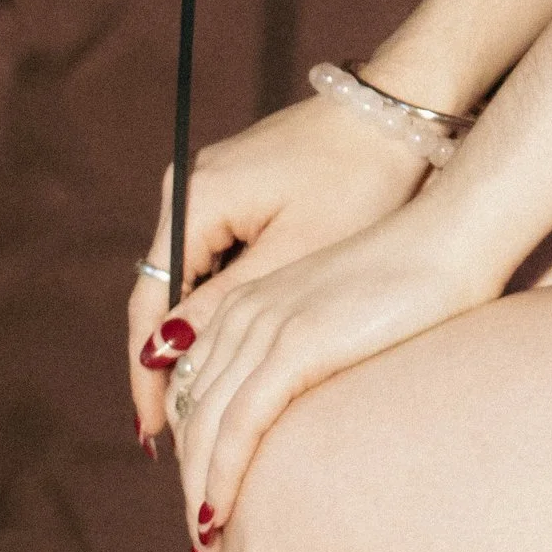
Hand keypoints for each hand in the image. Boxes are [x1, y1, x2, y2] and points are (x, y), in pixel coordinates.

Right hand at [127, 94, 429, 449]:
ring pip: (190, 284)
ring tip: (208, 416)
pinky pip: (216, 262)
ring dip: (197, 343)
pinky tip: (238, 358)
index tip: (157, 436)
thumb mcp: (296, 253)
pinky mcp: (243, 191)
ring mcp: (214, 187)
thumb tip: (164, 355)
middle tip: (180, 443)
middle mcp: (189, 189)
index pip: (149, 305)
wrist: (401, 108)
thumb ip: (226, 304)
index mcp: (194, 200)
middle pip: (163, 298)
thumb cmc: (361, 177)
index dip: (150, 378)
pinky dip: (223, 309)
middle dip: (172, 369)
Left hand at [148, 205, 502, 551]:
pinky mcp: (295, 344)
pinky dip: (221, 476)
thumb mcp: (343, 319)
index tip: (207, 506)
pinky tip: (219, 516)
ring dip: (199, 494)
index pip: (196, 393)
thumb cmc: (417, 281)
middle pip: (190, 415)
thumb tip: (312, 421)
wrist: (451, 236)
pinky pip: (240, 424)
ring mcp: (266, 326)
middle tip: (204, 549)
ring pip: (204, 427)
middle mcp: (244, 313)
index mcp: (250, 304)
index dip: (192, 454)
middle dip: (189, 485)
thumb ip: (313, 357)